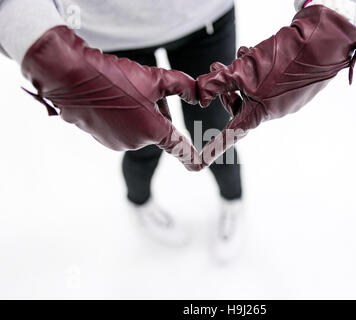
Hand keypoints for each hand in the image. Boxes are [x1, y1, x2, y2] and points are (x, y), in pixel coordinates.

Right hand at [21, 26, 202, 170]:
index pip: (179, 148)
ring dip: (139, 112)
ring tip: (122, 92)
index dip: (190, 156)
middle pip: (158, 127)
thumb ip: (184, 87)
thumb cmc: (114, 77)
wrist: (69, 77)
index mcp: (153, 131)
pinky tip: (110, 99)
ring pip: (140, 127)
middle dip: (157, 110)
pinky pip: (122, 128)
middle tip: (142, 90)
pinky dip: (123, 116)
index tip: (197, 166)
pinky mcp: (102, 139)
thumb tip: (198, 97)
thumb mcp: (155, 77)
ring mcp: (117, 143)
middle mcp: (136, 143)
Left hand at [196, 5, 355, 168]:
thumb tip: (202, 95)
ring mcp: (284, 98)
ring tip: (240, 52)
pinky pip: (267, 83)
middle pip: (239, 106)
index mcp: (260, 114)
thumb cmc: (284, 61)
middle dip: (225, 87)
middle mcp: (273, 110)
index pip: (231, 134)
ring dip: (240, 73)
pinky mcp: (291, 85)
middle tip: (215, 66)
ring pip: (252, 90)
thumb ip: (219, 83)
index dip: (215, 146)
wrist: (323, 43)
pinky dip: (256, 69)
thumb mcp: (244, 71)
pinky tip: (254, 51)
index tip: (201, 162)